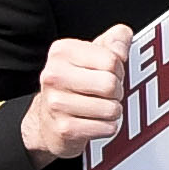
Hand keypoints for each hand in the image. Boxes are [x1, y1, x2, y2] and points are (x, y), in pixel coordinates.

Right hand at [15, 27, 129, 162]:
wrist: (45, 120)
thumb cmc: (73, 84)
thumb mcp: (92, 54)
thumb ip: (114, 40)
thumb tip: (123, 40)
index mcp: (62, 52)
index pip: (111, 60)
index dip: (118, 70)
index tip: (110, 74)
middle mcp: (54, 76)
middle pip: (110, 85)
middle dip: (117, 91)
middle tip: (107, 93)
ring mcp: (57, 104)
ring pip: (111, 109)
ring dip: (113, 111)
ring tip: (100, 107)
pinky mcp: (64, 129)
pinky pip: (106, 128)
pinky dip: (108, 127)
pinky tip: (95, 121)